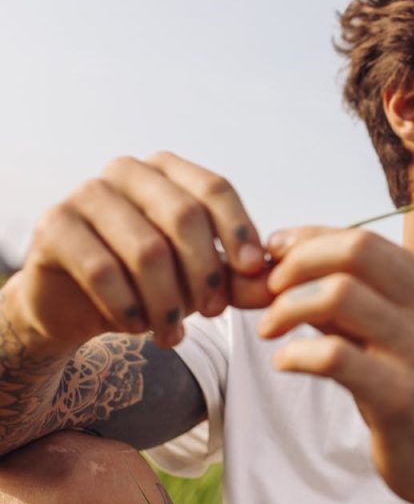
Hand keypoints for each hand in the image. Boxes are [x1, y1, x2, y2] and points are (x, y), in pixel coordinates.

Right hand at [7, 152, 271, 352]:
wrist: (75, 304)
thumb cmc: (149, 282)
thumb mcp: (200, 277)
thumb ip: (237, 276)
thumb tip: (271, 281)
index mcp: (168, 169)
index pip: (215, 189)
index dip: (239, 230)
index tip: (255, 270)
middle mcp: (127, 171)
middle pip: (185, 216)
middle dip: (206, 270)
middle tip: (215, 311)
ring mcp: (86, 193)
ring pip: (147, 250)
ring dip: (168, 301)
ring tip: (174, 334)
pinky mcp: (53, 225)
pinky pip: (102, 271)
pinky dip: (128, 307)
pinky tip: (137, 328)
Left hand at [257, 227, 413, 503]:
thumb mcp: (394, 333)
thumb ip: (351, 298)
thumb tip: (284, 264)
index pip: (365, 239)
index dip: (309, 241)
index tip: (274, 255)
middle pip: (356, 250)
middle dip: (299, 263)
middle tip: (271, 290)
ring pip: (340, 294)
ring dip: (288, 307)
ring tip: (270, 329)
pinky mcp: (403, 395)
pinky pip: (333, 356)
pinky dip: (296, 353)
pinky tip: (285, 362)